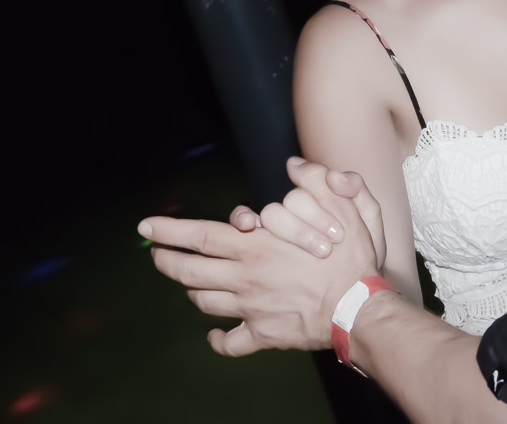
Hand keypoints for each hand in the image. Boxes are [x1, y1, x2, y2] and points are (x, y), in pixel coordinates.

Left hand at [140, 166, 380, 356]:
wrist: (358, 308)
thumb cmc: (349, 256)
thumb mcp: (340, 205)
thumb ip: (315, 181)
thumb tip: (294, 165)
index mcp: (254, 246)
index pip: (199, 234)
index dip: (169, 230)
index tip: (148, 227)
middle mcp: (243, 277)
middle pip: (189, 269)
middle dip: (165, 260)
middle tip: (154, 254)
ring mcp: (250, 308)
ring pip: (204, 301)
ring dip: (191, 291)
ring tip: (185, 283)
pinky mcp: (263, 334)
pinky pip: (231, 342)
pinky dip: (218, 340)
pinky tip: (214, 336)